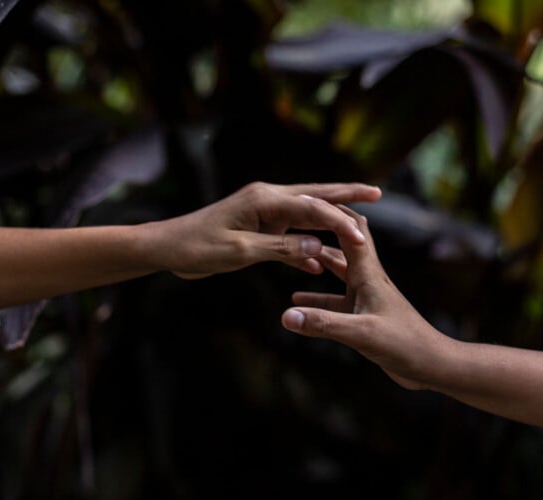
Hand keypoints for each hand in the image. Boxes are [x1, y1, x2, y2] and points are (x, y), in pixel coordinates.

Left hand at [143, 182, 381, 277]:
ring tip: (359, 220)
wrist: (167, 248)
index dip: (339, 223)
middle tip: (376, 192)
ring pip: (306, 213)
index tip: (362, 239)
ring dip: (332, 218)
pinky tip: (321, 263)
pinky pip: (290, 234)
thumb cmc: (197, 247)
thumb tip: (318, 247)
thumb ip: (280, 249)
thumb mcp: (239, 252)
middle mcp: (268, 199)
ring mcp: (264, 212)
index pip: (312, 207)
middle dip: (346, 196)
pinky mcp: (258, 227)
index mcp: (264, 200)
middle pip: (315, 196)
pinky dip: (306, 246)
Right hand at [281, 206, 450, 389]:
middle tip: (296, 220)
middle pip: (344, 244)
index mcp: (369, 275)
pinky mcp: (365, 317)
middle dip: (323, 231)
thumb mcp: (360, 334)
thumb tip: (285, 316)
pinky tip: (297, 304)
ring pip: (337, 272)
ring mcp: (367, 297)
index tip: (310, 198)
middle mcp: (367, 280)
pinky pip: (335, 302)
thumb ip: (323, 324)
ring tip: (291, 257)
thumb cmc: (404, 345)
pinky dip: (317, 300)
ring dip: (317, 264)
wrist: (432, 364)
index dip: (333, 213)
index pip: (351, 232)